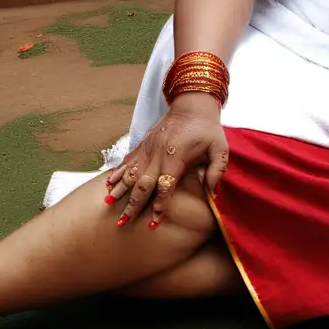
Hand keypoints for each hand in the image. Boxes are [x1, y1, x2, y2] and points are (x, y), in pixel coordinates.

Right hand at [104, 93, 228, 227]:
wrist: (192, 105)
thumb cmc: (207, 129)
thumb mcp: (220, 148)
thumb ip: (216, 170)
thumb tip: (212, 192)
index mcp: (176, 157)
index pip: (165, 186)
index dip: (159, 205)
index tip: (153, 222)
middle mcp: (157, 155)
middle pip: (142, 184)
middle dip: (132, 204)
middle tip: (123, 222)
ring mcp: (148, 149)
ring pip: (130, 173)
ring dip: (119, 190)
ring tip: (108, 205)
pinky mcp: (143, 145)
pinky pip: (127, 161)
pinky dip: (117, 173)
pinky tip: (108, 184)